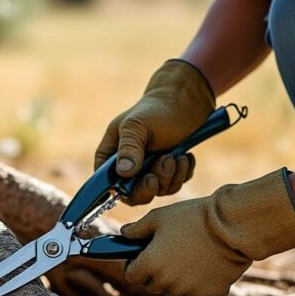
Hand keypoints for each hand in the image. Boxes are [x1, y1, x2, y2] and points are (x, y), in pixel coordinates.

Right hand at [95, 59, 213, 204]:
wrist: (186, 101)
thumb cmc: (157, 109)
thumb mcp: (137, 126)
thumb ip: (128, 148)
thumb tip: (123, 173)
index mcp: (110, 155)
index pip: (108, 185)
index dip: (124, 190)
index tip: (146, 179)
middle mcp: (127, 167)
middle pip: (135, 194)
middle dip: (153, 182)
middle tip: (166, 161)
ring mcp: (148, 171)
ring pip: (157, 191)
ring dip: (171, 176)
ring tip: (178, 156)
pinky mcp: (167, 173)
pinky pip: (173, 186)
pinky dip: (182, 174)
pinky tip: (186, 156)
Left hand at [121, 169, 294, 295]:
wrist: (233, 224)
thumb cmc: (193, 217)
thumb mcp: (159, 217)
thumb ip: (137, 229)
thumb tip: (123, 234)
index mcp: (151, 265)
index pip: (131, 276)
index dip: (134, 265)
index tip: (141, 256)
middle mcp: (168, 283)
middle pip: (152, 286)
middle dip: (155, 273)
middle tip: (167, 254)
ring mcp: (191, 291)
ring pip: (176, 292)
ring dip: (177, 281)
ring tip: (187, 259)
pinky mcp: (212, 293)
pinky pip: (200, 294)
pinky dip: (201, 285)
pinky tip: (206, 266)